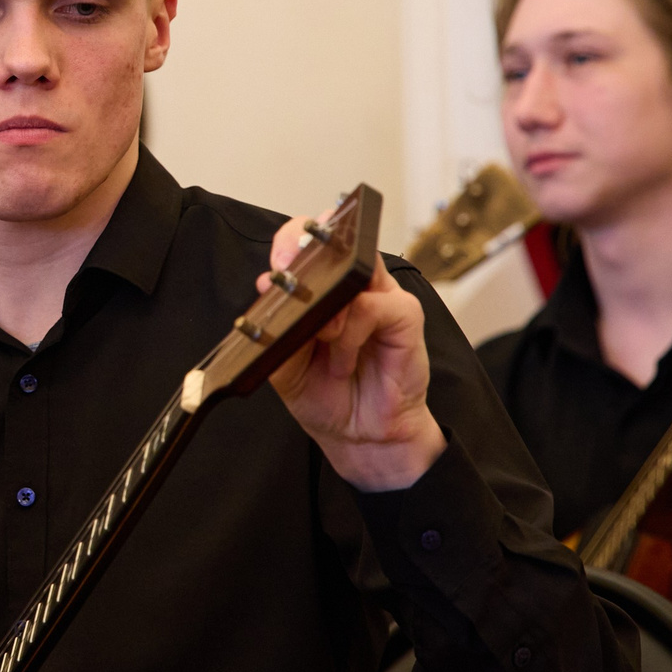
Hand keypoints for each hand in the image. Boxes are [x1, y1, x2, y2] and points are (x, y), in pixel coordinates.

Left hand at [263, 220, 445, 492]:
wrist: (359, 434)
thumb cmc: (326, 394)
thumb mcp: (285, 364)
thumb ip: (277, 326)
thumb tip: (267, 285)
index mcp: (324, 289)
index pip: (310, 243)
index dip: (292, 241)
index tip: (276, 264)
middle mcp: (354, 285)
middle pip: (339, 237)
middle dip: (309, 251)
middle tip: (290, 274)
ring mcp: (381, 296)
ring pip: (356, 267)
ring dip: (329, 303)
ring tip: (321, 338)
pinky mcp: (404, 315)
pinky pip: (372, 306)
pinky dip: (350, 333)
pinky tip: (343, 359)